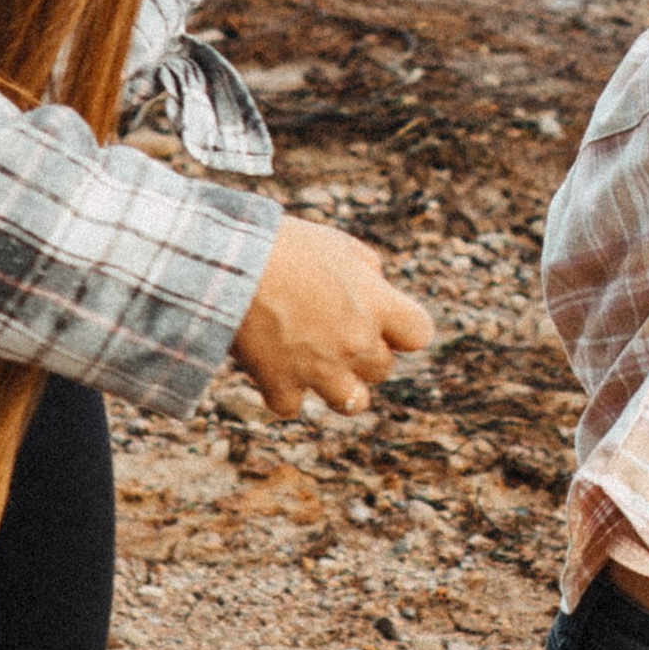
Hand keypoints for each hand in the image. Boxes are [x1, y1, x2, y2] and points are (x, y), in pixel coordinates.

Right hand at [231, 215, 434, 416]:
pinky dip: (281, 392)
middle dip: (363, 353)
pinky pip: (291, 406)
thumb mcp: (337, 243)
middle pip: (382, 369)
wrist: (229, 264)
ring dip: (337, 385)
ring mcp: (320, 370)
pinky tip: (270, 368)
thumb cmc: (285, 245)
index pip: (419, 334)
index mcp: (377, 305)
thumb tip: (377, 284)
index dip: (401, 329)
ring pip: (352, 402)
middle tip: (331, 329)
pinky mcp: (281, 386)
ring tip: (313, 362)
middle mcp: (356, 343)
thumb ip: (367, 267)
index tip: (381, 320)